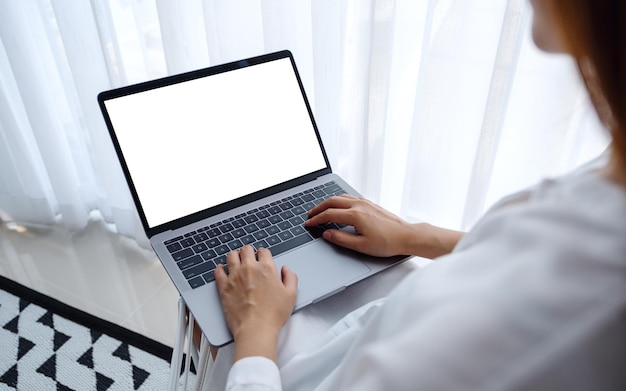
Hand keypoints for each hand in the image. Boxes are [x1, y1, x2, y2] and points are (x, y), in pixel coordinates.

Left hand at [214, 245, 297, 361]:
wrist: (256, 329)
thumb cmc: (273, 315)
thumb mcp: (291, 295)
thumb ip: (290, 278)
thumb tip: (286, 270)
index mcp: (266, 268)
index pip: (263, 251)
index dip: (263, 254)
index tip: (262, 259)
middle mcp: (249, 268)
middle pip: (246, 249)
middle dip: (248, 252)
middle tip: (249, 258)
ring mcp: (235, 276)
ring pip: (231, 256)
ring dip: (234, 256)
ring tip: (236, 261)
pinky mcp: (224, 286)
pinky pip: (218, 271)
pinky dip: (220, 269)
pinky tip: (223, 270)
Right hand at [305, 194, 413, 256]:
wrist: (406, 236)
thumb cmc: (387, 242)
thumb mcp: (361, 246)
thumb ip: (341, 239)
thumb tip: (327, 234)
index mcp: (355, 215)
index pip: (329, 215)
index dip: (316, 219)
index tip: (309, 223)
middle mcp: (359, 205)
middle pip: (332, 201)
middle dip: (319, 207)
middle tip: (311, 214)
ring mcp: (365, 202)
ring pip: (341, 197)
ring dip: (328, 202)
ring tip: (321, 209)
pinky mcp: (370, 204)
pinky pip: (350, 197)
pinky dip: (339, 200)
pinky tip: (339, 206)